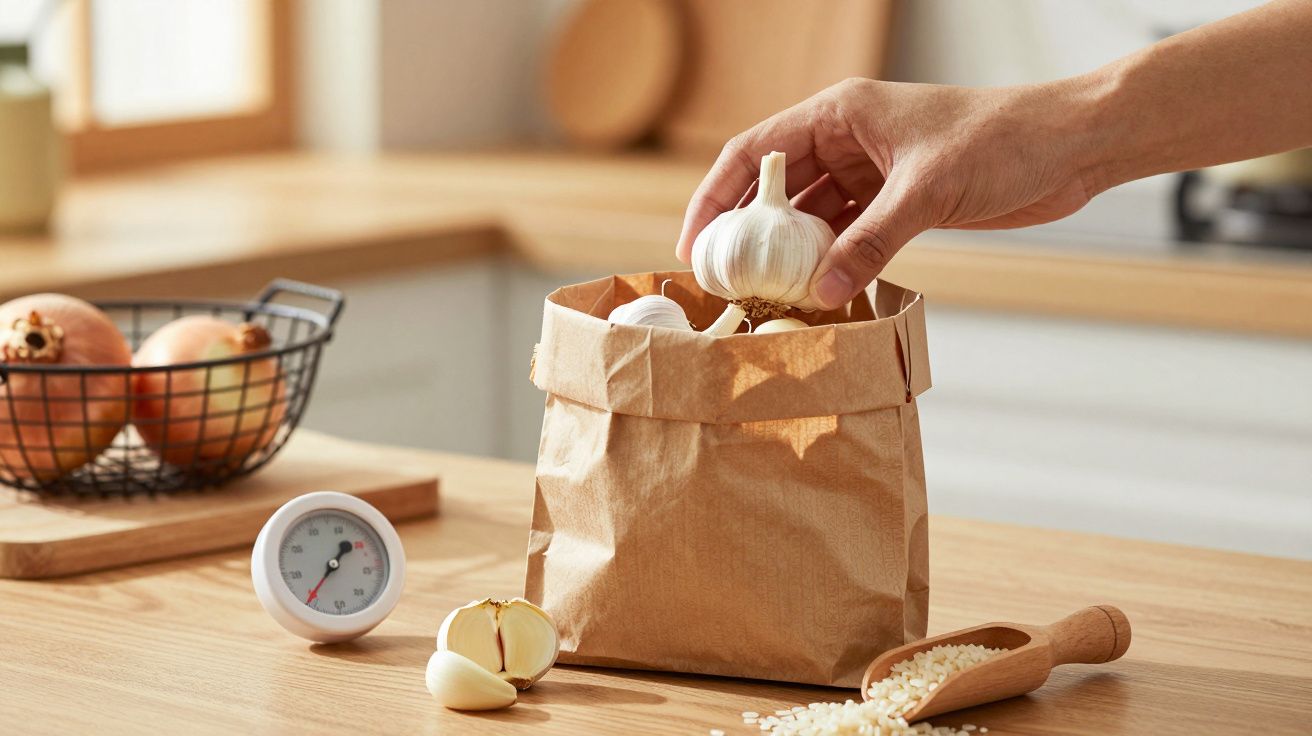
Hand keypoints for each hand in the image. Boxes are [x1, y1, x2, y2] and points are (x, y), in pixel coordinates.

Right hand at [675, 77, 1104, 308]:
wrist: (1069, 146)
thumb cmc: (1003, 139)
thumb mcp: (927, 190)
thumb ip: (870, 242)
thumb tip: (821, 291)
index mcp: (840, 113)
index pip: (755, 152)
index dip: (716, 197)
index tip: (696, 245)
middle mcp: (846, 139)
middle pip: (775, 188)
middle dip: (748, 233)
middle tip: (725, 281)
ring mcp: (871, 172)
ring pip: (809, 216)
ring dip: (790, 253)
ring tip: (765, 295)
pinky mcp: (897, 201)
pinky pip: (846, 235)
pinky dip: (830, 262)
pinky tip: (816, 291)